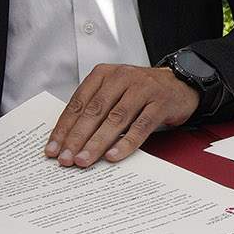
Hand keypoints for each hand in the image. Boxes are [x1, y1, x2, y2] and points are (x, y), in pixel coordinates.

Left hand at [45, 64, 199, 167]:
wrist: (179, 83)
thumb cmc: (141, 91)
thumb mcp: (114, 92)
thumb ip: (94, 110)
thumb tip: (70, 141)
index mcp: (104, 74)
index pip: (78, 103)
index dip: (64, 128)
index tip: (54, 149)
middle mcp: (122, 78)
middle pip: (94, 111)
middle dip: (77, 138)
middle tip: (66, 158)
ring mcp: (143, 89)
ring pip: (115, 119)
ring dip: (97, 142)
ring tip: (85, 159)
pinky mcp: (160, 102)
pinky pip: (141, 126)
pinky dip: (126, 143)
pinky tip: (113, 155)